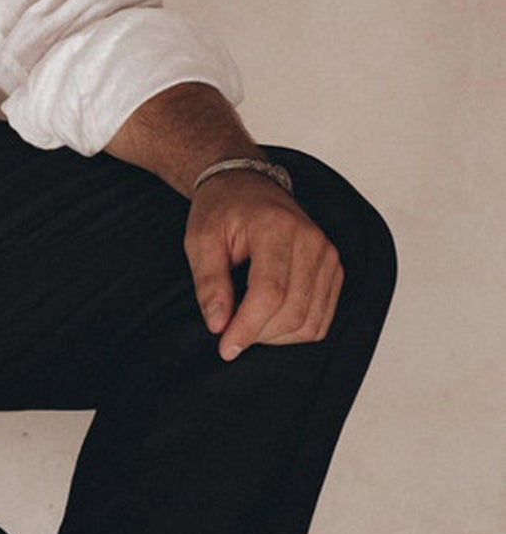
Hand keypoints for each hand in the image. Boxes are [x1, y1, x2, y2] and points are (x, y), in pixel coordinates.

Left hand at [185, 172, 343, 360]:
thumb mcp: (200, 239)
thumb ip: (208, 282)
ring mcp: (328, 255)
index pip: (270, 292)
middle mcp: (311, 241)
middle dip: (258, 334)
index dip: (247, 327)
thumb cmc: (221, 211)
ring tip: (247, 322)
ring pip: (310, 322)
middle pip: (293, 311)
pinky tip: (269, 320)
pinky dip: (294, 331)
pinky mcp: (334, 270)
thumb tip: (218, 325)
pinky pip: (321, 319)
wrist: (247, 186)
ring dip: (276, 336)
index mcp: (276, 227)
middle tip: (229, 331)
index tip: (225, 347)